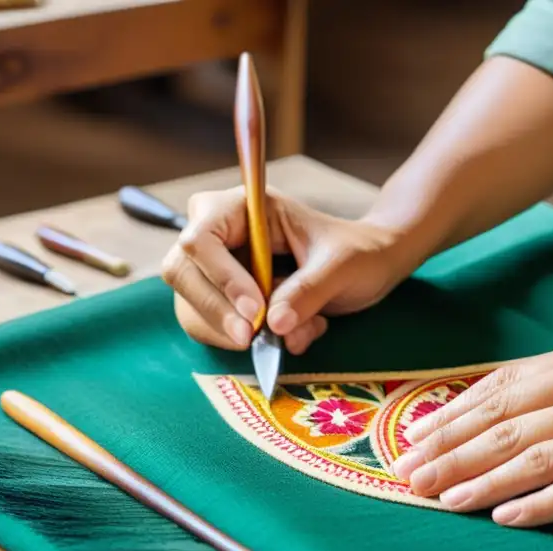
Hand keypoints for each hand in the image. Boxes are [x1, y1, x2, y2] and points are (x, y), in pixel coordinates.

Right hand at [161, 187, 415, 353]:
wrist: (370, 267)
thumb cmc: (358, 253)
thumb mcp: (342, 266)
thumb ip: (308, 290)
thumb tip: (275, 323)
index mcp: (245, 207)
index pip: (202, 237)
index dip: (222, 276)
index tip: (256, 311)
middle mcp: (221, 232)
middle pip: (182, 271)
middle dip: (216, 310)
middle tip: (252, 338)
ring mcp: (218, 266)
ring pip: (191, 304)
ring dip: (228, 331)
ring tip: (290, 334)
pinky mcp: (224, 297)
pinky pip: (209, 325)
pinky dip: (240, 340)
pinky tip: (289, 335)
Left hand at [393, 340, 552, 528]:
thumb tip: (508, 409)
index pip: (509, 384)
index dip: (457, 412)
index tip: (418, 436)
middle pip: (509, 419)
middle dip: (451, 448)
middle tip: (408, 473)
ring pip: (533, 454)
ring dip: (478, 480)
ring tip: (438, 500)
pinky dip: (534, 504)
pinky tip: (501, 518)